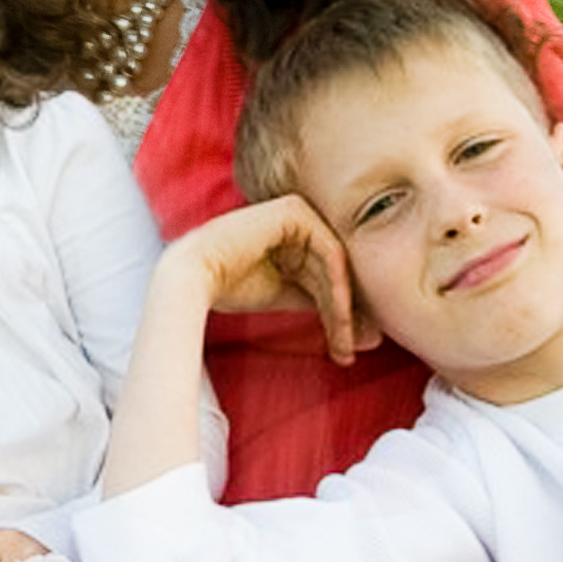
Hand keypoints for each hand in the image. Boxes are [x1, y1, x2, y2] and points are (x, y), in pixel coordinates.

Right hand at [168, 195, 375, 361]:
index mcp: (296, 234)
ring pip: (336, 265)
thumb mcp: (288, 296)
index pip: (329, 274)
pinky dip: (336, 286)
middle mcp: (300, 219)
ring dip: (343, 307)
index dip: (341, 313)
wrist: (193, 278)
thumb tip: (369, 334)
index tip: (347, 348)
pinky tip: (339, 315)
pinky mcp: (294, 212)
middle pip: (335, 271)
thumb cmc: (231, 286)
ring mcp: (298, 212)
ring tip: (343, 342)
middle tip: (350, 350)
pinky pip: (328, 251)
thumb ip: (325, 306)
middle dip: (346, 314)